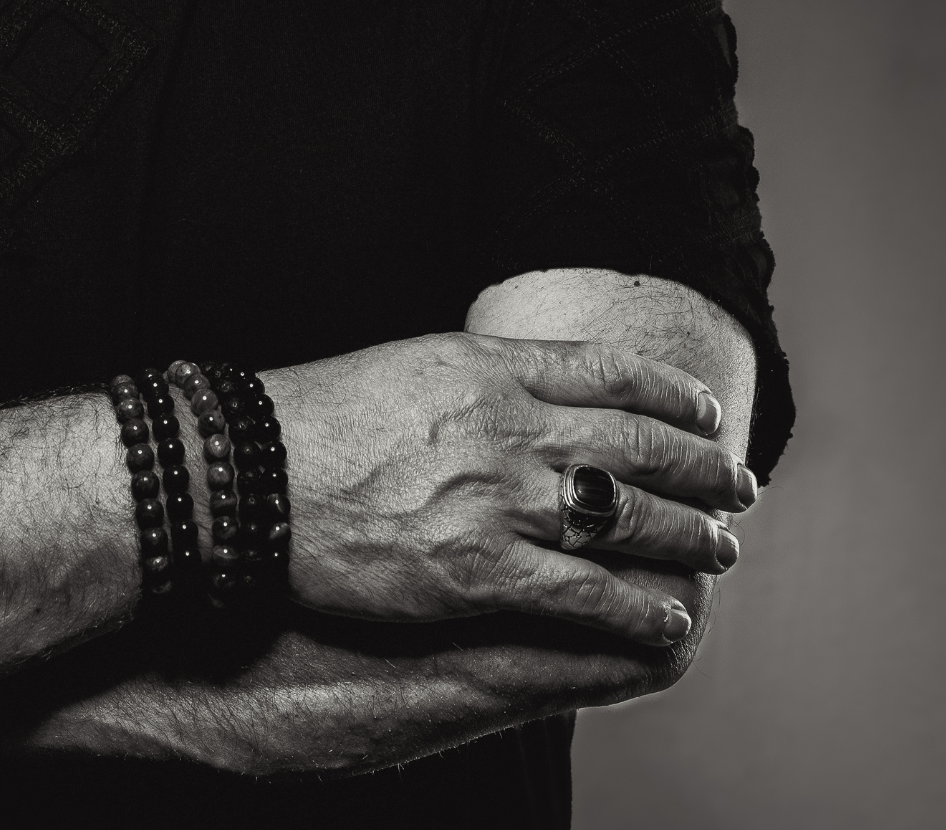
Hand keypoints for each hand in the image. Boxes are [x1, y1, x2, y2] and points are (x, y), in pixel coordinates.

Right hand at [272, 333, 756, 647]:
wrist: (250, 473)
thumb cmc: (315, 418)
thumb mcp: (406, 366)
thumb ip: (476, 377)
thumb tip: (525, 387)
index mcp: (486, 366)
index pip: (608, 371)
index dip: (671, 394)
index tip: (704, 414)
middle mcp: (507, 425)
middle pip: (636, 441)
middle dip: (700, 469)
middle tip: (736, 487)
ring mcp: (498, 498)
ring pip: (626, 515)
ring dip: (687, 536)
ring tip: (718, 551)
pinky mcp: (479, 570)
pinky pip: (585, 592)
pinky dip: (637, 608)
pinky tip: (667, 618)